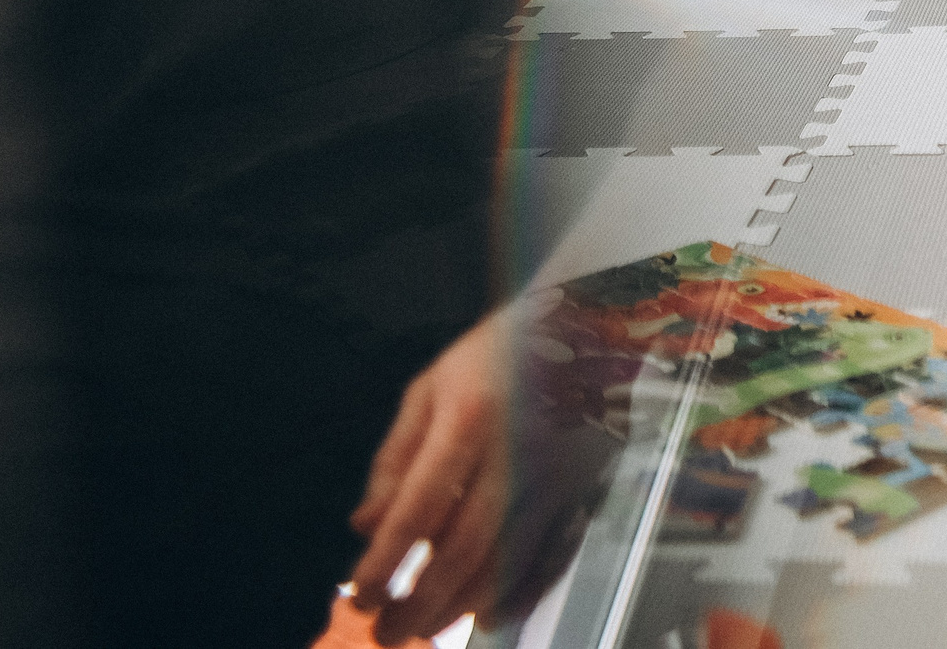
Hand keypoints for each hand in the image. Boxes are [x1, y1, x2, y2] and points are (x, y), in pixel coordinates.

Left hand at [348, 305, 621, 645]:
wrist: (586, 329)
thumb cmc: (498, 355)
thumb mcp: (432, 386)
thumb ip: (396, 458)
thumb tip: (365, 525)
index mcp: (471, 418)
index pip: (420, 505)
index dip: (387, 558)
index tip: (359, 594)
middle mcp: (516, 452)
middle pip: (465, 545)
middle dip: (418, 599)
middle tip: (382, 632)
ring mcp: (554, 476)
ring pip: (506, 561)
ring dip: (458, 607)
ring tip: (419, 630)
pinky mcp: (579, 490)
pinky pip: (549, 557)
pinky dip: (517, 596)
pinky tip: (484, 617)